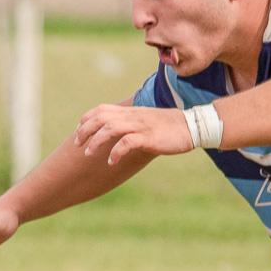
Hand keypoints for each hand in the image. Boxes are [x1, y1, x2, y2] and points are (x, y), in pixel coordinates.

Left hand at [72, 103, 195, 165]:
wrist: (193, 126)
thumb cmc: (169, 126)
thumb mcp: (147, 121)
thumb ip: (132, 123)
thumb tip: (119, 133)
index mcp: (130, 111)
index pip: (101, 109)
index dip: (86, 119)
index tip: (78, 131)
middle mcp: (132, 116)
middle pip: (100, 117)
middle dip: (85, 130)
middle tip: (77, 145)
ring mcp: (140, 126)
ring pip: (110, 128)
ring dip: (95, 141)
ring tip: (88, 154)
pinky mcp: (148, 137)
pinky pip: (126, 142)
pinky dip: (115, 152)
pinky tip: (111, 162)